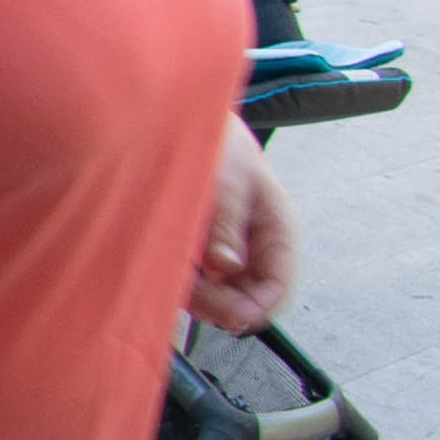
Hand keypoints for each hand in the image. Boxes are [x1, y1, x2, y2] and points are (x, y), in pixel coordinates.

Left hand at [190, 124, 298, 335]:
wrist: (185, 125)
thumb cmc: (217, 145)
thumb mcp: (225, 179)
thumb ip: (226, 222)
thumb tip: (226, 267)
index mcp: (276, 232)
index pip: (277, 288)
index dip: (253, 308)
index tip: (222, 313)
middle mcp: (254, 250)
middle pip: (245, 302)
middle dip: (216, 304)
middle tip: (184, 289)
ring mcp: (226, 255)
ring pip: (216, 299)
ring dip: (192, 295)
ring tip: (169, 267)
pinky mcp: (199, 255)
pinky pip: (193, 285)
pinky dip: (178, 282)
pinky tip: (162, 263)